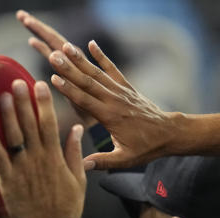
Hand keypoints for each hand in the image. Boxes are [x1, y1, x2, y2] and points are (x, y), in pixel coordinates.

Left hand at [0, 79, 86, 217]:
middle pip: (29, 125)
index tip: (39, 85)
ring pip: (13, 137)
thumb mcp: (77, 178)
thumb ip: (74, 152)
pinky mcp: (7, 181)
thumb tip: (76, 129)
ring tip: (2, 96)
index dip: (43, 103)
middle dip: (23, 103)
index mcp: (55, 157)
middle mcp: (38, 159)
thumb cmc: (66, 207)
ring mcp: (21, 170)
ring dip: (7, 116)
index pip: (49, 123)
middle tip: (16, 83)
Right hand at [16, 10, 174, 170]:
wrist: (169, 133)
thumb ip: (103, 161)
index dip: (69, 90)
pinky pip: (112, 69)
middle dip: (70, 69)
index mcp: (111, 117)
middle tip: (54, 56)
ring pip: (97, 73)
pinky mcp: (126, 87)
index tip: (54, 79)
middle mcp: (115, 101)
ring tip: (65, 47)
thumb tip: (82, 166)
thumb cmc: (145, 148)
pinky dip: (102, 57)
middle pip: (88, 83)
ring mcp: (121, 92)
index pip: (86, 101)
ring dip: (80, 60)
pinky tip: (92, 45)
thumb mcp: (125, 159)